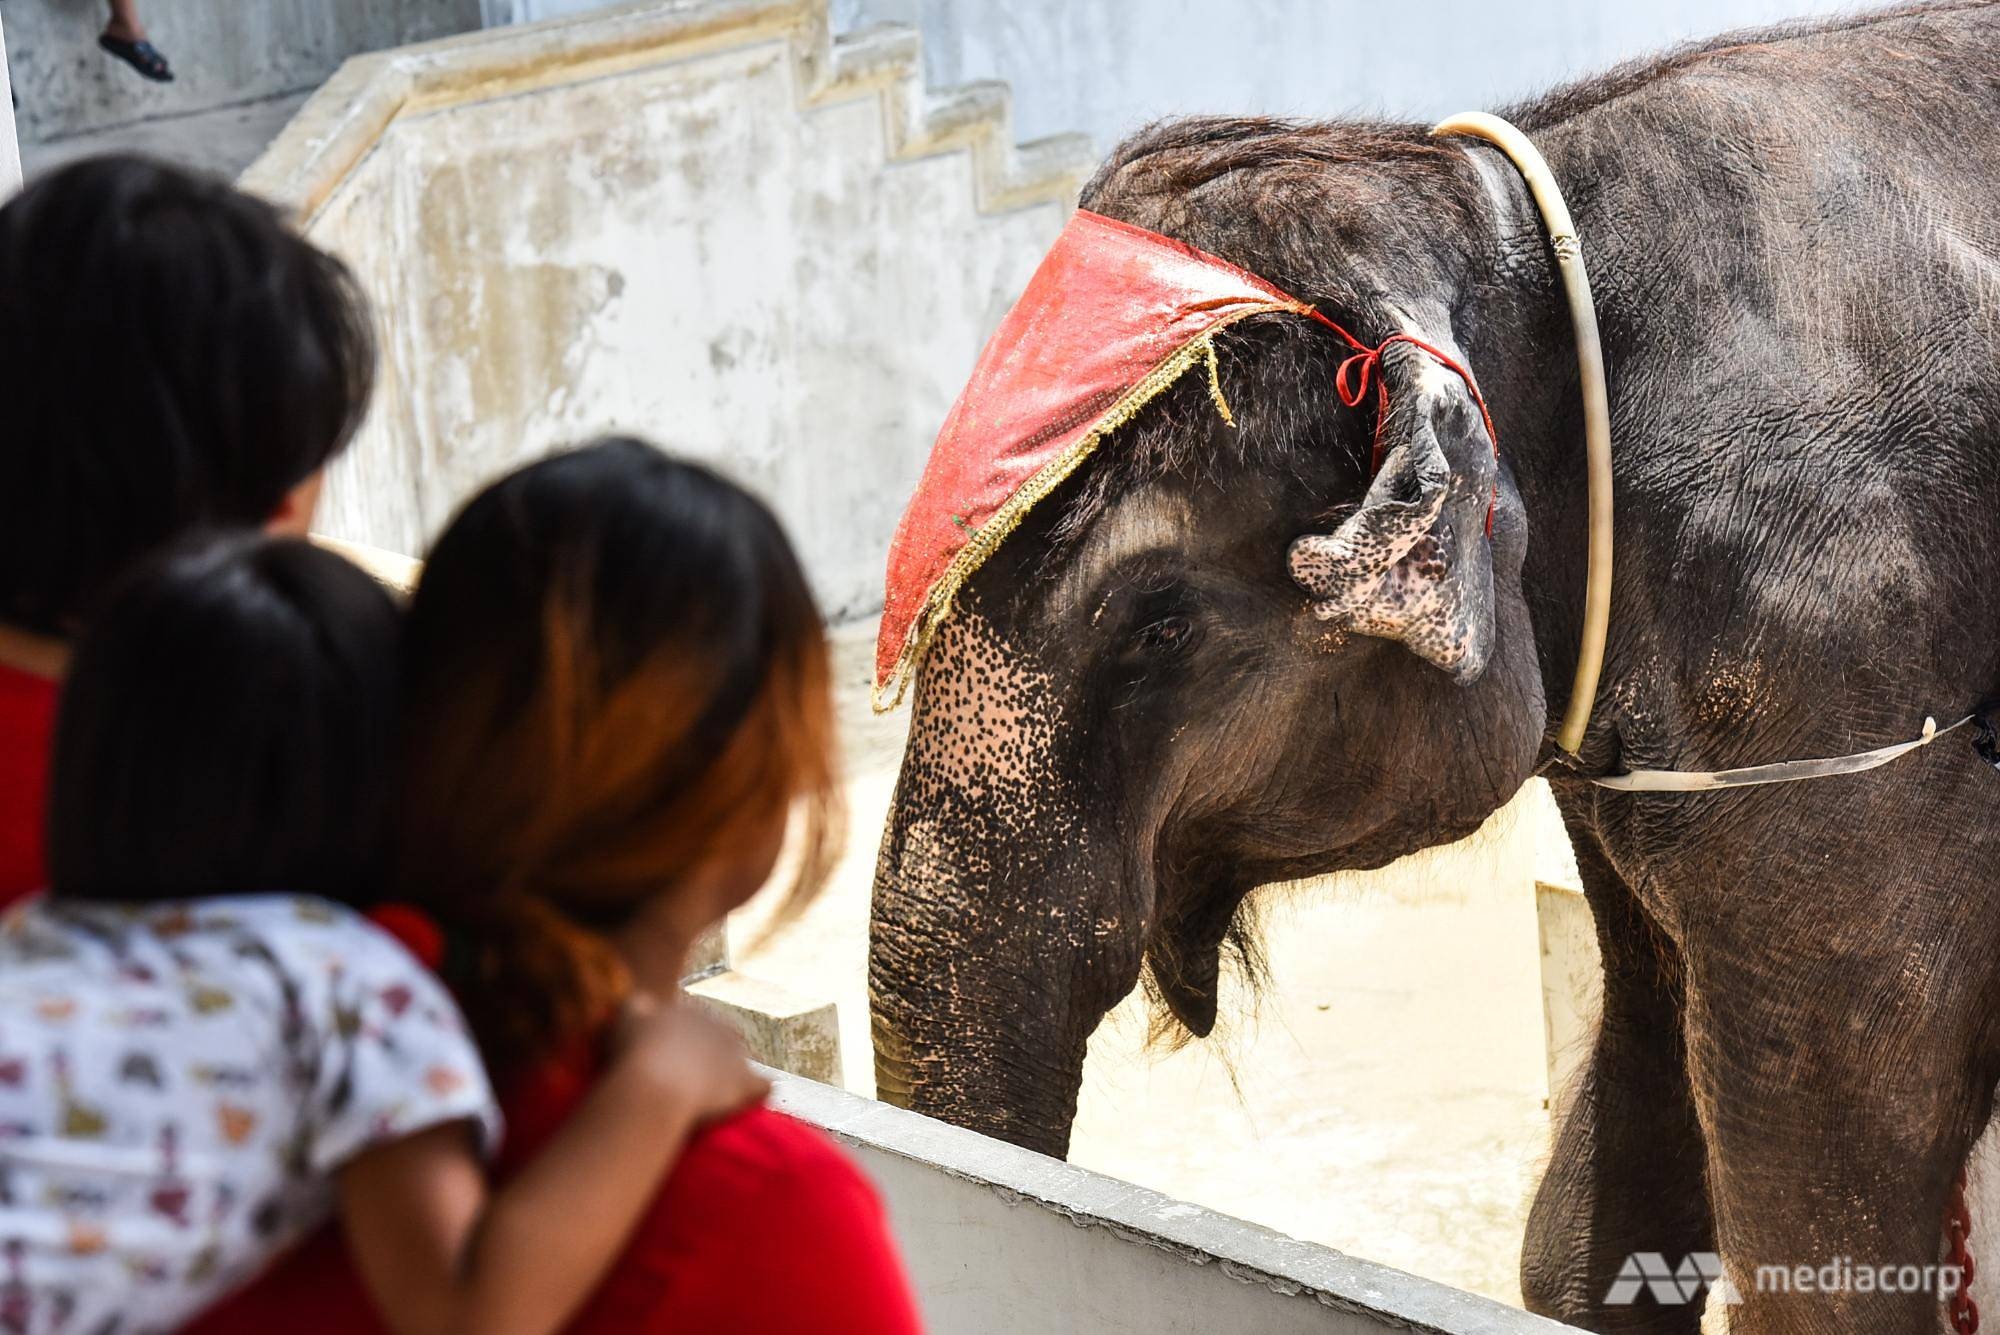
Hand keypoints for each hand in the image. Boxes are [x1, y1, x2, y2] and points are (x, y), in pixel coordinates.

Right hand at [610, 992, 768, 1122]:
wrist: (655, 1086)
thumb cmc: (634, 1053)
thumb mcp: (626, 1018)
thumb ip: (637, 1006)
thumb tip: (643, 1003)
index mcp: (689, 1015)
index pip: (697, 1023)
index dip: (689, 1042)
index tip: (679, 1059)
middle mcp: (715, 1030)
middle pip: (723, 1038)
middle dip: (714, 1054)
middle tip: (699, 1077)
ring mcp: (734, 1056)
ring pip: (741, 1060)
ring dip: (733, 1073)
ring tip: (721, 1093)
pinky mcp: (745, 1083)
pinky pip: (761, 1086)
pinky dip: (756, 1093)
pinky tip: (752, 1101)